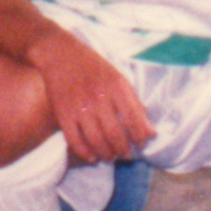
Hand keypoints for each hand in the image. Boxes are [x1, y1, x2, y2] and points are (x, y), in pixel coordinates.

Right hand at [27, 28, 153, 165]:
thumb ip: (135, 105)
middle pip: (115, 134)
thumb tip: (151, 132)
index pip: (134, 119)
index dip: (140, 137)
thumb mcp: (119, 79)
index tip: (140, 144)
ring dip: (106, 154)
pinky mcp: (62, 113)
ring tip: (110, 156)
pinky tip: (92, 156)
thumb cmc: (93, 67)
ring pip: (96, 140)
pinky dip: (84, 153)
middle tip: (125, 154)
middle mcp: (98, 97)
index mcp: (116, 87)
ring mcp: (79, 106)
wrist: (59, 54)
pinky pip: (74, 140)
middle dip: (123, 150)